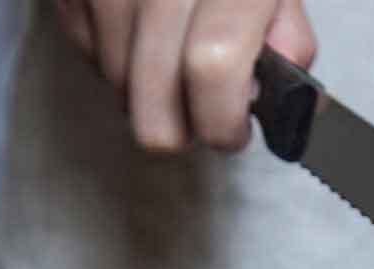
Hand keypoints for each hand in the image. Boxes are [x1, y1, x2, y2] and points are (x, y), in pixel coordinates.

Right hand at [53, 0, 316, 151]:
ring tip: (171, 58)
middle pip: (154, 106)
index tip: (233, 132)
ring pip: (118, 87)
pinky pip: (86, 52)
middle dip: (183, 127)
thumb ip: (288, 36)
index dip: (223, 122)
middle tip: (202, 111)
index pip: (212, 69)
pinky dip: (115, 56)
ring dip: (147, 91)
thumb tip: (286, 99)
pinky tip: (141, 31)